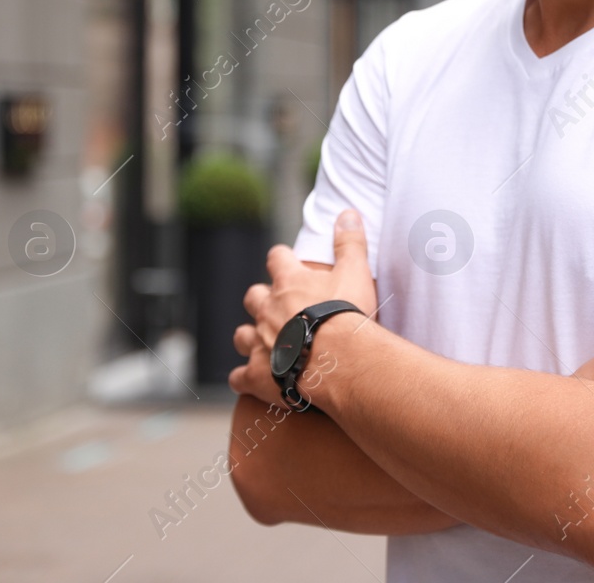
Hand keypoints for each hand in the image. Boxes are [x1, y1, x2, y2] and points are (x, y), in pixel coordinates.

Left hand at [228, 209, 376, 402]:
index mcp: (289, 282)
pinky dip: (242, 378)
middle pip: (253, 296)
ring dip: (249, 337)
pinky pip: (238, 377)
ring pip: (241, 335)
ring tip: (264, 344)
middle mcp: (267, 309)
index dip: (282, 260)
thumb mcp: (355, 272)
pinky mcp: (257, 374)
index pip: (277, 258)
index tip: (289, 263)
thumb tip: (347, 212)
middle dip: (262, 301)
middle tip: (280, 309)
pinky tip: (249, 381)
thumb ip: (350, 242)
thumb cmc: (348, 316)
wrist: (340, 362)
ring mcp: (259, 342)